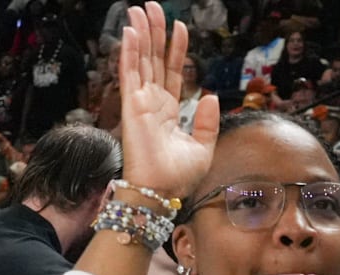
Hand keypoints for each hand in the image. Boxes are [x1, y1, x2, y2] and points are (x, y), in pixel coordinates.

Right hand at [119, 3, 218, 196]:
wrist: (162, 191)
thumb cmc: (178, 176)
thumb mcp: (204, 147)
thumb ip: (207, 121)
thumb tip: (211, 96)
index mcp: (169, 111)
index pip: (173, 72)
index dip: (176, 49)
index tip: (180, 27)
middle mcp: (153, 103)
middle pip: (154, 59)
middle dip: (154, 32)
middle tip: (153, 7)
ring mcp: (140, 102)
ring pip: (140, 59)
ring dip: (140, 34)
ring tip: (140, 9)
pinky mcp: (131, 106)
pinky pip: (129, 72)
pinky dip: (128, 51)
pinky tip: (129, 31)